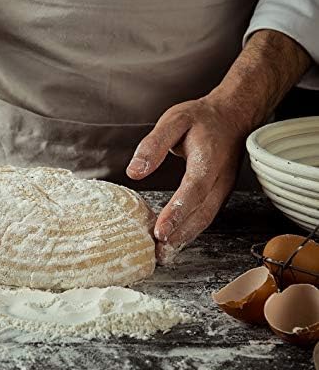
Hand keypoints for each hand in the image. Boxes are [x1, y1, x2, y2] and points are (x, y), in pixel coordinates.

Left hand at [126, 97, 247, 264]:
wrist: (233, 116)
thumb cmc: (202, 118)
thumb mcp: (174, 120)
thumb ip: (154, 144)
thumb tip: (135, 171)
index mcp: (209, 159)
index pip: (194, 190)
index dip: (177, 212)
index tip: (159, 231)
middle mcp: (220, 178)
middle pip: (202, 213)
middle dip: (180, 235)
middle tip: (158, 253)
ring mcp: (223, 188)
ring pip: (205, 219)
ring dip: (185, 238)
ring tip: (163, 254)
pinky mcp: (219, 194)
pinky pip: (205, 216)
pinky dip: (190, 231)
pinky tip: (174, 240)